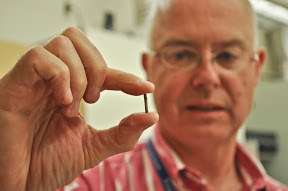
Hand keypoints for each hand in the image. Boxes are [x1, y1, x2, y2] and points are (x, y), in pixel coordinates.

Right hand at [0, 27, 157, 190]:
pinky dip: (60, 76)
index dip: (125, 76)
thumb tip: (151, 116)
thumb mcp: (93, 148)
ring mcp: (33, 79)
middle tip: (93, 99)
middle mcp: (51, 80)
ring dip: (79, 75)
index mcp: (68, 91)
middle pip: (78, 39)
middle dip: (98, 68)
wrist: (19, 184)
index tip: (145, 88)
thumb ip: (123, 133)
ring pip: (63, 43)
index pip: (101, 70)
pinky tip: (62, 101)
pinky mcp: (15, 83)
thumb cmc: (47, 165)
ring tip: (72, 105)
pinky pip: (40, 57)